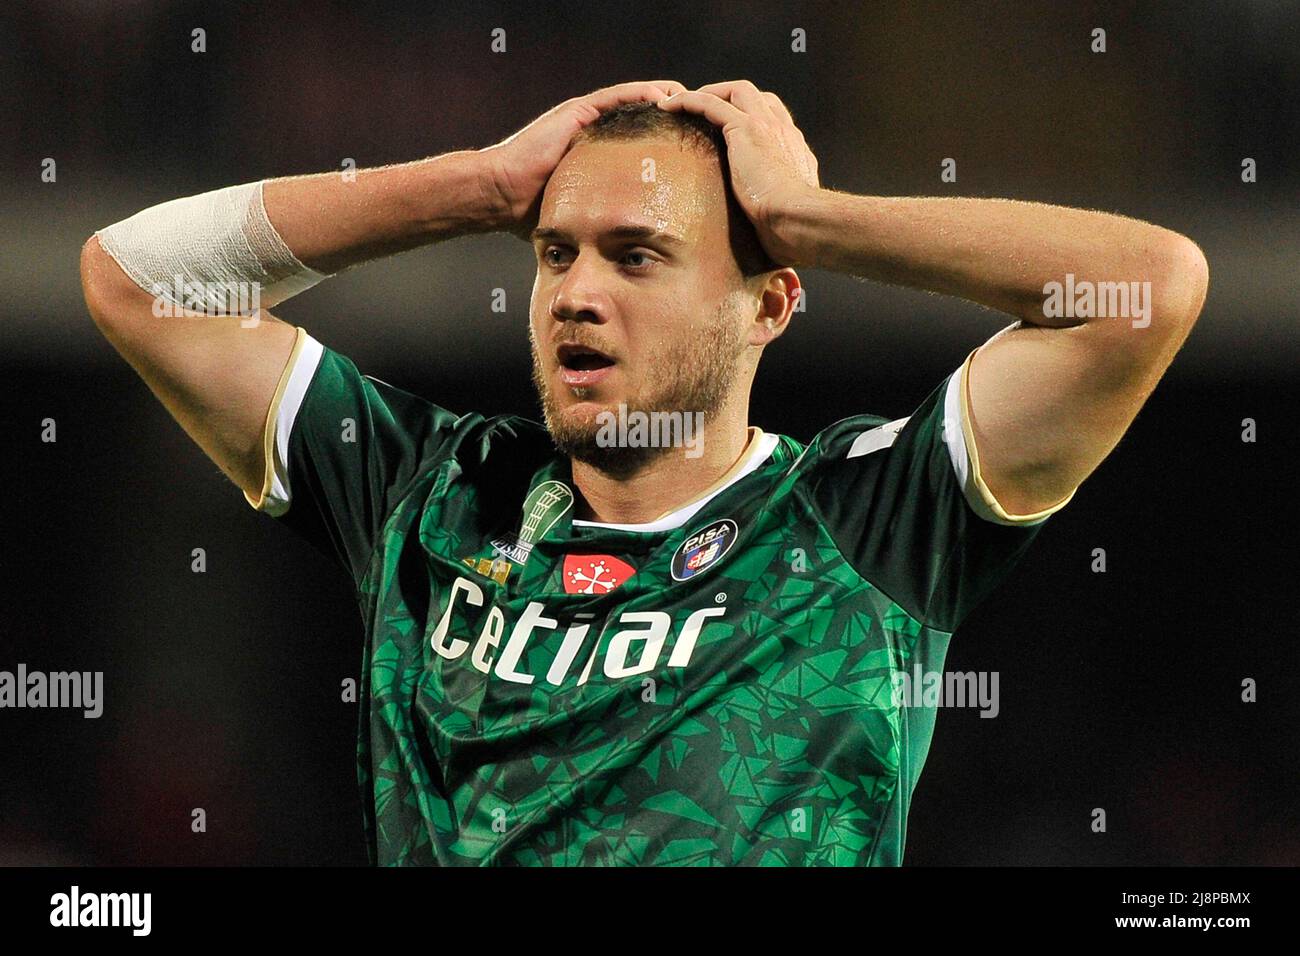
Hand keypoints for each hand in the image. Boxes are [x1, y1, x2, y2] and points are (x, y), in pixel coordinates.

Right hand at [479, 80, 688, 239]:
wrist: (501, 195)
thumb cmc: (531, 212)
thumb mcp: (580, 218)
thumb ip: (601, 226)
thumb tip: (624, 260)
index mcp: (596, 154)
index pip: (639, 142)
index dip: (666, 141)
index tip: (693, 147)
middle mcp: (592, 132)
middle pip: (641, 117)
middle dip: (671, 117)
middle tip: (701, 120)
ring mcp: (583, 119)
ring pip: (632, 101)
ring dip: (663, 99)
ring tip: (692, 100)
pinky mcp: (576, 113)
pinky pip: (615, 97)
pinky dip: (640, 93)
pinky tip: (666, 94)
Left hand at [657, 80, 819, 265]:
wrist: (798, 222)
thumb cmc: (793, 231)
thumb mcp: (785, 218)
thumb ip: (774, 214)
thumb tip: (765, 239)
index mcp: (794, 153)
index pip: (775, 123)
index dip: (751, 120)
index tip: (728, 134)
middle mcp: (783, 133)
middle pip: (758, 98)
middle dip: (731, 98)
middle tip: (705, 112)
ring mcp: (766, 126)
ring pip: (736, 91)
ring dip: (710, 92)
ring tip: (684, 104)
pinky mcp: (746, 128)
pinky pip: (711, 102)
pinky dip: (689, 99)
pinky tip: (669, 106)